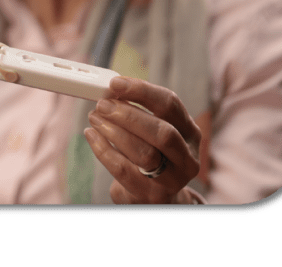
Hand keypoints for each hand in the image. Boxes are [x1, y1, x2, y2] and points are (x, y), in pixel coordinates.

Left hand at [84, 76, 201, 203]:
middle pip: (162, 132)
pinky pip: (123, 170)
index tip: (115, 83)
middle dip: (128, 115)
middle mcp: (187, 157)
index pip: (170, 104)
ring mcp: (171, 180)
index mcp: (190, 132)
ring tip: (95, 118)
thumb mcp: (154, 130)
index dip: (141, 91)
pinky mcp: (150, 196)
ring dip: (114, 131)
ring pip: (144, 153)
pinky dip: (103, 149)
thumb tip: (112, 88)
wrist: (156, 197)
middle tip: (102, 105)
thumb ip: (139, 109)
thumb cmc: (153, 154)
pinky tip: (91, 135)